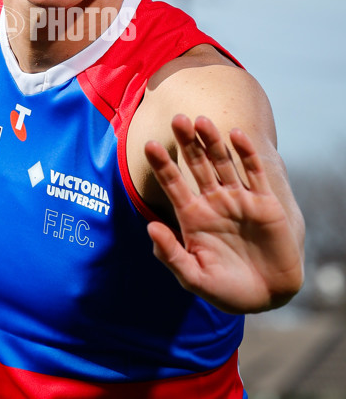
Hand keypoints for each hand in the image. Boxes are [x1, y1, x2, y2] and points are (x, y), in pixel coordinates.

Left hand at [144, 114, 303, 313]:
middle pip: (197, 165)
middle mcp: (213, 201)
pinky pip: (254, 172)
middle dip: (187, 143)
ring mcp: (239, 199)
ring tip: (202, 120)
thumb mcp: (194, 277)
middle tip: (177, 119)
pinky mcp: (264, 203)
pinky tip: (236, 135)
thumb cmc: (225, 290)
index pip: (173, 184)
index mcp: (192, 215)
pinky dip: (246, 153)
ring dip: (213, 141)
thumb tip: (150, 227)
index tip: (149, 144)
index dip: (162, 164)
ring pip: (223, 162)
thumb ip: (171, 254)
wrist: (267, 298)